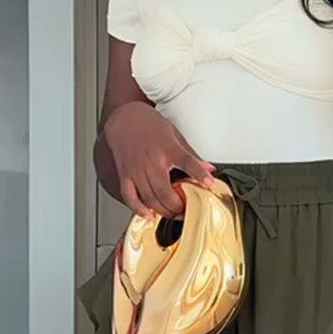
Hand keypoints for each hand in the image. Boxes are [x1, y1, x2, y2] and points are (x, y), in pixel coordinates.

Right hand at [104, 101, 214, 219]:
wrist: (124, 117)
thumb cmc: (149, 125)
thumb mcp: (175, 135)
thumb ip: (191, 155)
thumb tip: (208, 169)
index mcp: (166, 148)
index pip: (186, 162)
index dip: (199, 174)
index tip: (209, 184)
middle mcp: (151, 160)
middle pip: (166, 192)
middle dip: (179, 206)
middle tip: (188, 211)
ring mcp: (136, 169)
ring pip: (150, 198)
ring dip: (164, 211)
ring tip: (174, 215)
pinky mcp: (125, 175)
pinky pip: (130, 197)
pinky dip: (139, 209)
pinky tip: (149, 215)